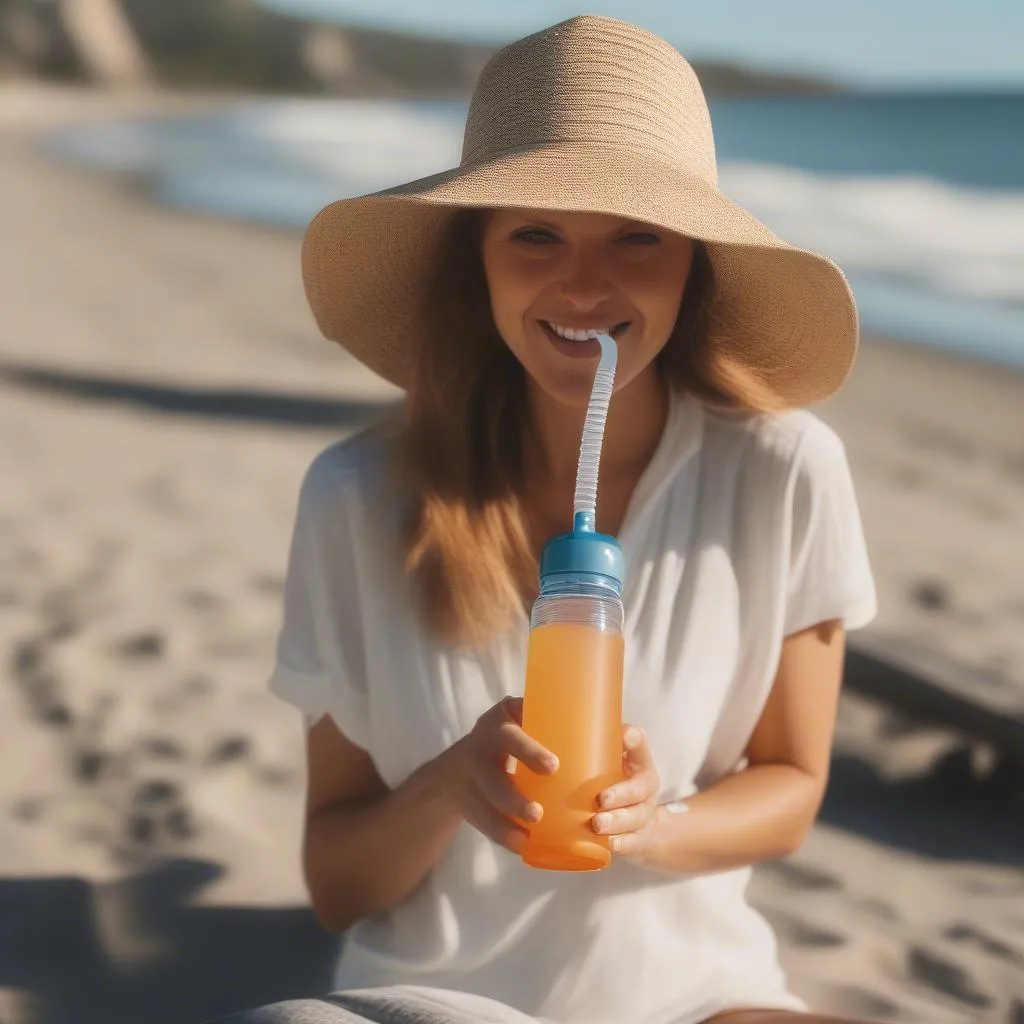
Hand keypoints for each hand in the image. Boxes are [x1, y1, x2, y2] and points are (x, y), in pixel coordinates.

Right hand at [434, 696, 557, 853]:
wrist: (460, 763)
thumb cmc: (512, 737)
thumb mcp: (523, 721)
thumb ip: (554, 724)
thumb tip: (614, 731)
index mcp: (498, 722)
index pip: (511, 735)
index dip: (530, 751)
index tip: (555, 767)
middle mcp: (477, 747)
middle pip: (491, 775)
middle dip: (514, 797)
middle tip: (539, 814)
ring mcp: (466, 777)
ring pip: (485, 802)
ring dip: (507, 821)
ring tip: (530, 834)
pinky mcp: (465, 801)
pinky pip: (482, 821)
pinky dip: (501, 835)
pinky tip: (521, 846)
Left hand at [591, 725, 660, 860]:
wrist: (642, 825)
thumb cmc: (615, 785)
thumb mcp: (608, 764)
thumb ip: (592, 749)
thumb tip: (563, 734)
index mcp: (639, 764)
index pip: (639, 746)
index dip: (633, 740)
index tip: (623, 737)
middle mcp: (646, 788)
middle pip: (638, 790)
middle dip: (620, 794)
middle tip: (600, 800)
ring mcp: (644, 815)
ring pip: (635, 818)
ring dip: (617, 821)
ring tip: (597, 824)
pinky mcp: (640, 840)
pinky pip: (634, 843)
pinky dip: (622, 844)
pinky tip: (610, 845)